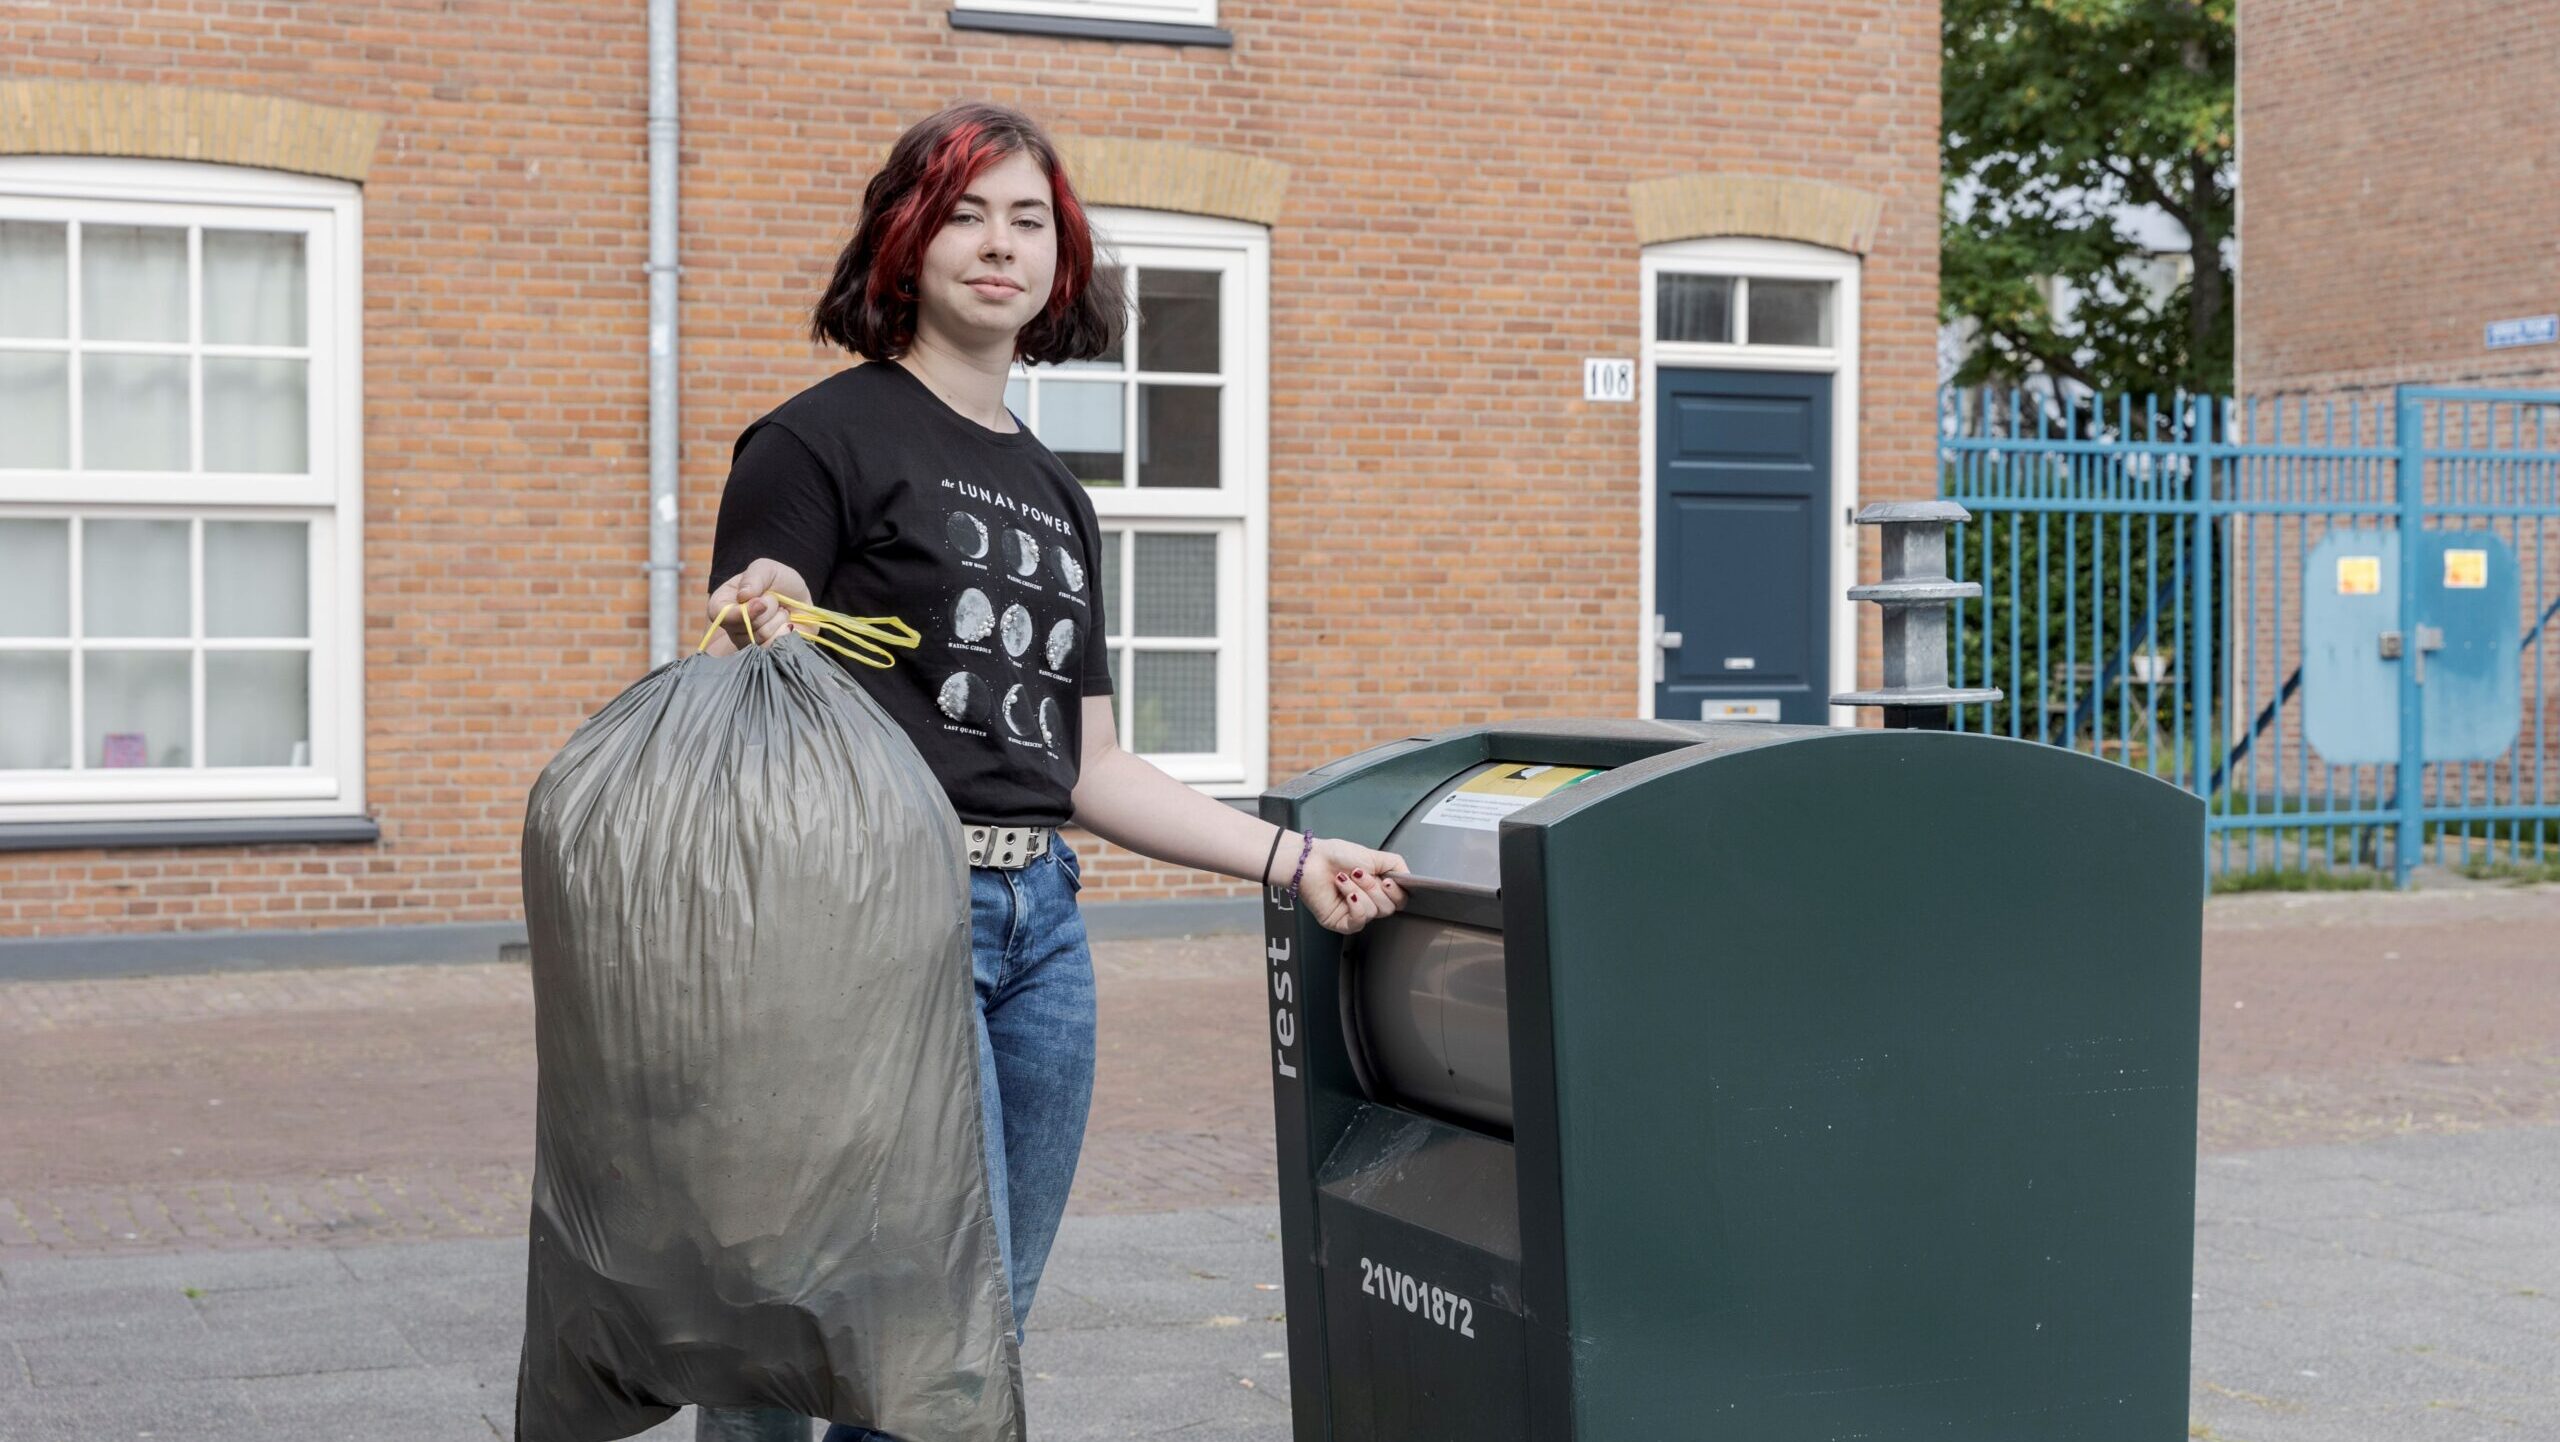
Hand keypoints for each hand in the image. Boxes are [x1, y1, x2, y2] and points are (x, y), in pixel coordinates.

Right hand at [703, 558, 813, 654]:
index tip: (761, 603)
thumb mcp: (767, 569)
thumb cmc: (780, 583)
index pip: (719, 614)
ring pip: (760, 638)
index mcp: (724, 602)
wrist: (800, 600)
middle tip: (775, 601)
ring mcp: (747, 643)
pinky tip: (788, 625)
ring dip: (779, 620)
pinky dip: (786, 633)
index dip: (741, 612)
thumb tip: (744, 596)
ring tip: (781, 611)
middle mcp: (731, 625)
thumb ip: (755, 577)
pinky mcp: (764, 654)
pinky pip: (772, 648)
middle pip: (745, 626)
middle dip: (768, 610)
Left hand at [1291, 836, 1408, 935]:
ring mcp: (1355, 914)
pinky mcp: (1342, 924)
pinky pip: (1359, 920)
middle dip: (1374, 887)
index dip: (1397, 892)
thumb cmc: (1336, 855)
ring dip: (1358, 890)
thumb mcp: (1375, 855)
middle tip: (1358, 873)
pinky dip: (1354, 903)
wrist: (1311, 860)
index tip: (1388, 880)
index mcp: (1378, 888)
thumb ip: (1397, 866)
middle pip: (1389, 908)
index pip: (1400, 901)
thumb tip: (1409, 879)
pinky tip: (1345, 891)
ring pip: (1374, 912)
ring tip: (1343, 878)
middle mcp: (1369, 902)